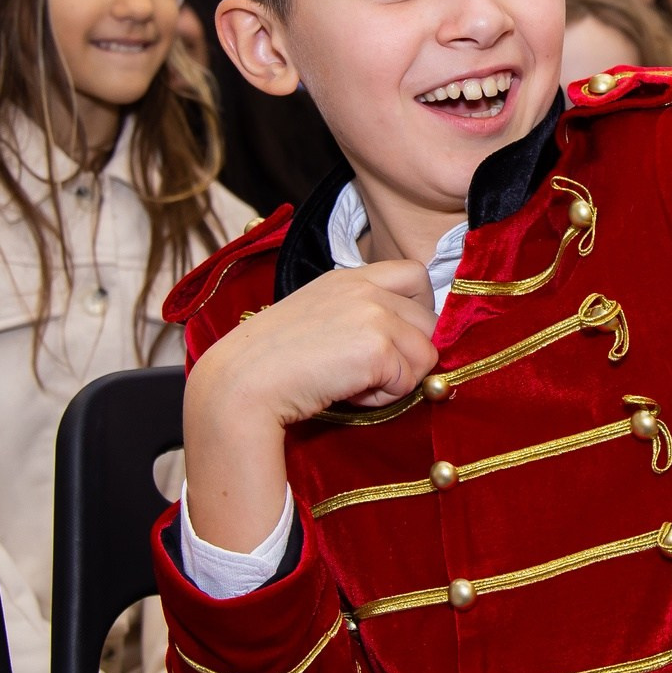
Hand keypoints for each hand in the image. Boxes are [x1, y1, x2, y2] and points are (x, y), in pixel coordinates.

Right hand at [183, 260, 437, 551]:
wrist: (242, 382)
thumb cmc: (271, 360)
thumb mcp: (318, 315)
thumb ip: (360, 313)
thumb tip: (407, 338)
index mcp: (349, 276)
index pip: (416, 275)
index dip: (418, 310)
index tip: (397, 338)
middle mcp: (365, 287)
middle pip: (429, 321)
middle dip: (407, 354)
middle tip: (364, 371)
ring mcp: (373, 314)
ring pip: (426, 354)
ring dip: (397, 378)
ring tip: (352, 382)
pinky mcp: (377, 348)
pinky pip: (409, 381)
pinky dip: (383, 397)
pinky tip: (347, 393)